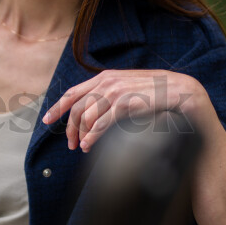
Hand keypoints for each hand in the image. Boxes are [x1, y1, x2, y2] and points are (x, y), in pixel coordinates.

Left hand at [43, 69, 205, 151]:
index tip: (46, 120)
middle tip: (70, 143)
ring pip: (86, 117)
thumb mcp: (127, 88)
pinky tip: (88, 146)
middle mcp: (107, 82)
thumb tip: (93, 111)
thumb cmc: (154, 92)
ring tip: (81, 147)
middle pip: (76, 107)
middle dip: (69, 128)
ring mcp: (115, 92)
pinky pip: (100, 123)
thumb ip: (110, 94)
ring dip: (80, 135)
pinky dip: (91, 137)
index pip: (73, 92)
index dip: (57, 107)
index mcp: (105, 77)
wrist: (179, 90)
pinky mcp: (124, 104)